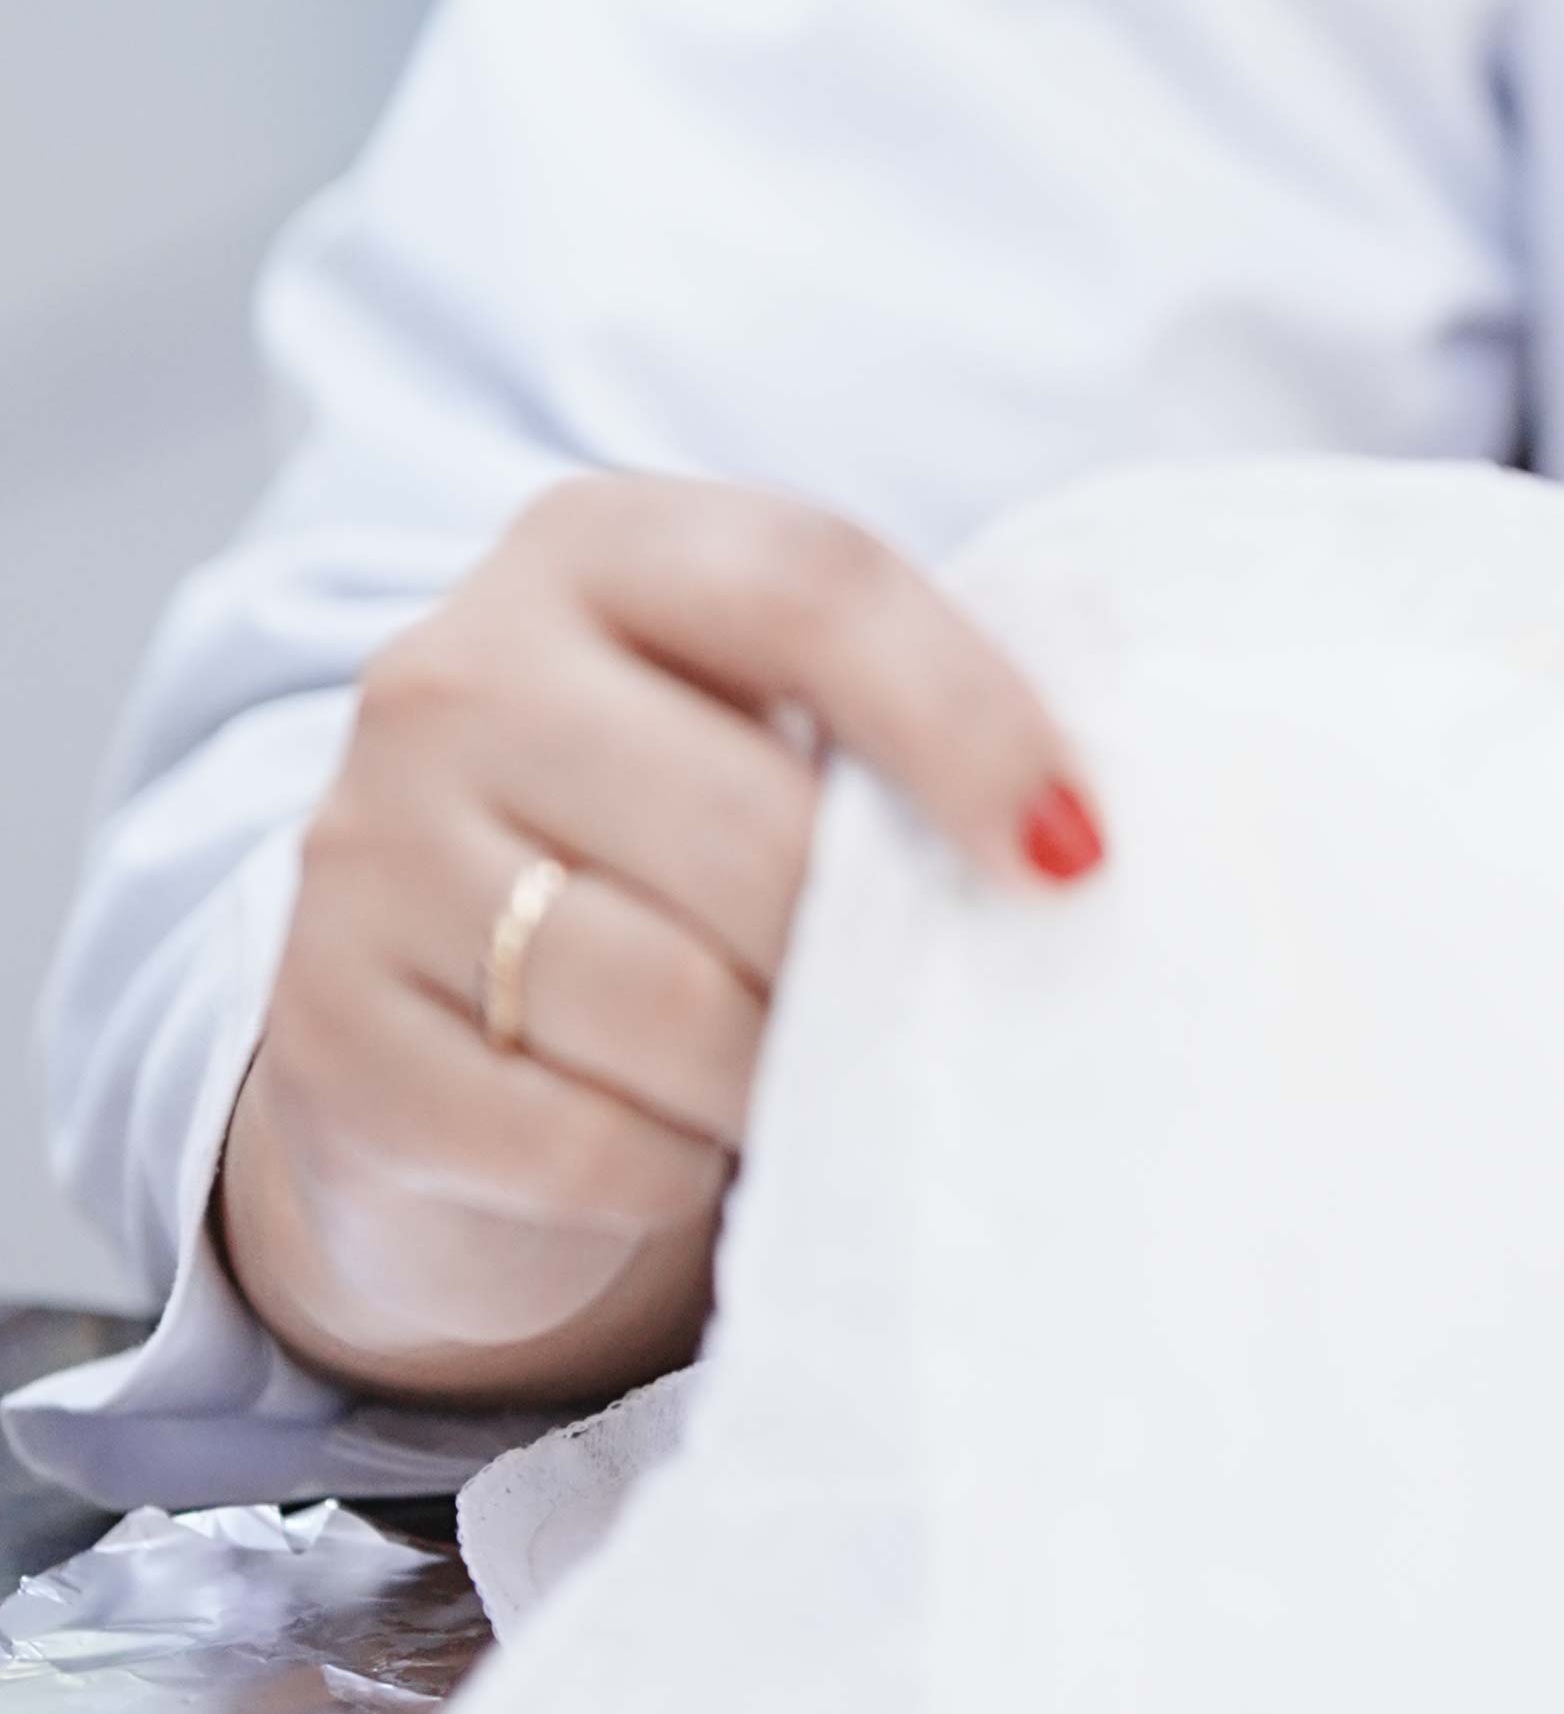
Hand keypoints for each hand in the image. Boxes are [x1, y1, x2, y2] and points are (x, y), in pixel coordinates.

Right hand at [218, 481, 1096, 1410]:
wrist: (429, 1010)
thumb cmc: (666, 847)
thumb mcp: (761, 721)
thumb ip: (896, 719)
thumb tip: (1087, 824)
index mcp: (592, 546)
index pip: (814, 588)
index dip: (967, 717)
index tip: (1074, 852)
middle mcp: (452, 673)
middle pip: (752, 830)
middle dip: (865, 952)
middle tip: (919, 1008)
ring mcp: (365, 852)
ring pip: (667, 1006)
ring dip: (777, 1077)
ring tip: (802, 1077)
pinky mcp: (327, 1037)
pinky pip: (576, 1141)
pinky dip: (671, 1166)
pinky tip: (677, 1137)